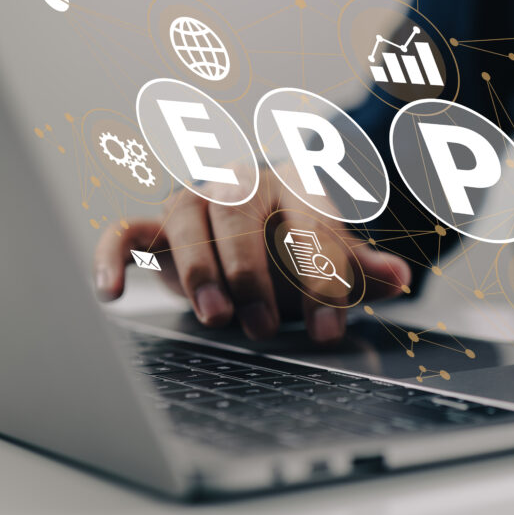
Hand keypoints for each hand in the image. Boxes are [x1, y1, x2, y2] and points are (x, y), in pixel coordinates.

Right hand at [93, 166, 410, 342]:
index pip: (307, 225)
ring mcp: (195, 200)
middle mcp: (240, 183)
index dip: (320, 279)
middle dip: (253, 271)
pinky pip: (126, 231)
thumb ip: (361, 268)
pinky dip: (112, 256)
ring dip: (199, 268)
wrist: (262, 229)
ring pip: (186, 219)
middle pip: (241, 213)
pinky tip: (111, 292)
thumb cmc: (298, 248)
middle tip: (265, 326)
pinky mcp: (157, 225)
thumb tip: (402, 278)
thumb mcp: (335, 259)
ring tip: (216, 315)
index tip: (327, 331)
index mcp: (294, 185)